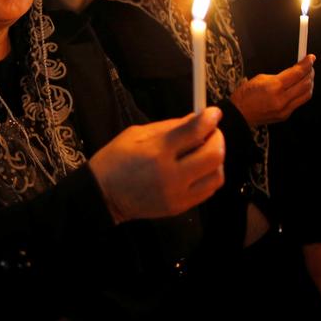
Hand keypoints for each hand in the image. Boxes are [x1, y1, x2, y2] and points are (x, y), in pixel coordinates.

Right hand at [89, 108, 224, 224]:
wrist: (103, 195)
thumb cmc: (115, 160)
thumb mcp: (137, 134)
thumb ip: (170, 127)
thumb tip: (197, 119)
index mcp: (157, 152)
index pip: (195, 132)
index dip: (210, 118)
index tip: (213, 113)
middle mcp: (171, 175)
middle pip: (214, 155)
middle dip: (218, 138)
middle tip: (210, 132)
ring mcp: (177, 195)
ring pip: (217, 175)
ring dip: (216, 160)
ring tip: (204, 151)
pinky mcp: (179, 207)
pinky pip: (208, 191)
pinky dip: (209, 176)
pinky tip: (199, 168)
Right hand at [230, 54, 314, 126]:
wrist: (239, 114)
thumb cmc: (245, 95)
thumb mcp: (260, 78)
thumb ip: (280, 76)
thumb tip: (294, 72)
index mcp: (274, 87)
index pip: (297, 73)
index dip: (306, 64)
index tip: (310, 58)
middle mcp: (282, 99)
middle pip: (305, 83)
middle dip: (310, 73)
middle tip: (309, 66)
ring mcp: (285, 109)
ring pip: (306, 95)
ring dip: (309, 84)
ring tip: (307, 77)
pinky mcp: (285, 116)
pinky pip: (299, 102)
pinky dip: (302, 93)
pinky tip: (299, 88)